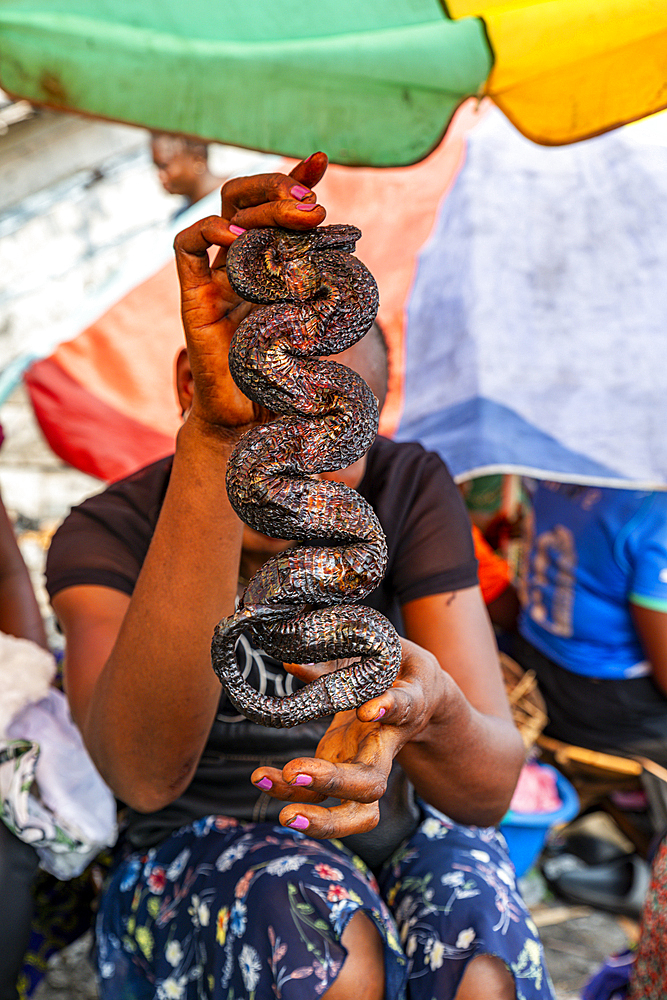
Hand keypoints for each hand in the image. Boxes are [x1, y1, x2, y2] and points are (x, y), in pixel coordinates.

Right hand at [173, 152, 327, 433]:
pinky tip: (237, 236)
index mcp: (266, 263)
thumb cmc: (285, 375)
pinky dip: (209, 230)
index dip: (294, 177)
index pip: (274, 206)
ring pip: (225, 212)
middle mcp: (237, 262)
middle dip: (280, 189)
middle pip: (245, 198)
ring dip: (261, 203)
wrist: (250, 419)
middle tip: (314, 206)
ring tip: (297, 214)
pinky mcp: (192, 297)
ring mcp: (213, 276)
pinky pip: (187, 247)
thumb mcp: (314, 319)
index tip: (321, 160)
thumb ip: (323, 283)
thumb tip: (349, 242)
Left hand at [250, 639, 446, 838]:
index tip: (366, 710)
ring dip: (322, 820)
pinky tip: (262, 778)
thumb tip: (292, 664)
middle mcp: (387, 744)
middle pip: (373, 783)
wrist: (422, 694)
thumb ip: (337, 659)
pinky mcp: (344, 770)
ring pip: (359, 812)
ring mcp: (366, 765)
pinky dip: (289, 793)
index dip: (388, 709)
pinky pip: (320, 794)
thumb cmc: (395, 666)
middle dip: (335, 784)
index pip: (403, 708)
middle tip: (295, 771)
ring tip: (285, 815)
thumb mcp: (374, 651)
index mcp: (406, 703)